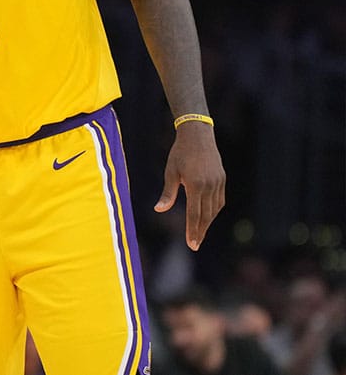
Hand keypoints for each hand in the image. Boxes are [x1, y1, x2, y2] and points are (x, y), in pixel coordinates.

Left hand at [154, 123, 224, 250]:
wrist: (198, 135)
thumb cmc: (180, 153)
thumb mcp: (170, 172)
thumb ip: (167, 193)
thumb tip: (158, 209)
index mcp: (195, 185)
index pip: (194, 214)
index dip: (193, 230)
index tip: (191, 244)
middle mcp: (209, 186)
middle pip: (206, 215)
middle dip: (200, 231)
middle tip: (195, 245)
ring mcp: (218, 183)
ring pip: (214, 209)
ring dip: (207, 222)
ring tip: (199, 233)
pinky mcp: (222, 179)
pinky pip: (219, 200)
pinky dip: (213, 210)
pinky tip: (208, 216)